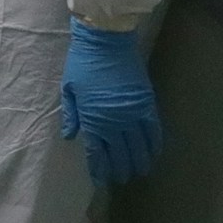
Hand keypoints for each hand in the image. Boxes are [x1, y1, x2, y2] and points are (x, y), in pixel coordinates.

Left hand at [61, 18, 162, 185]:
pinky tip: (154, 154)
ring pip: (139, 147)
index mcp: (92, 118)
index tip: (101, 180)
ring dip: (138, 162)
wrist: (106, 42)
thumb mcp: (68, 89)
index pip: (97, 152)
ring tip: (138, 173)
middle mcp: (114, 121)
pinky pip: (154, 131)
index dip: (99, 168)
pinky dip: (155, 145)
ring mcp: (133, 114)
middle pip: (120, 154)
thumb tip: (70, 136)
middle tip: (120, 180)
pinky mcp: (147, 104)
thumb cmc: (82, 63)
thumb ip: (71, 115)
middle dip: (119, 169)